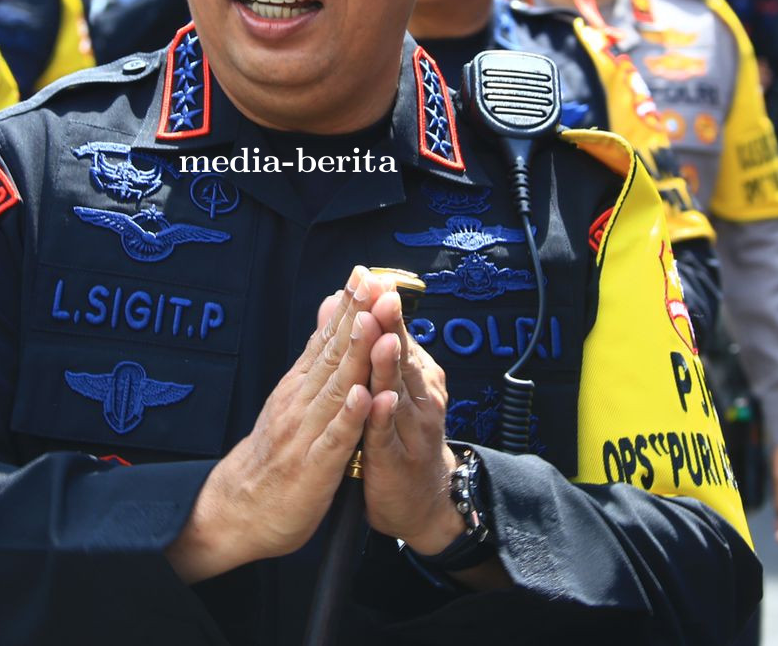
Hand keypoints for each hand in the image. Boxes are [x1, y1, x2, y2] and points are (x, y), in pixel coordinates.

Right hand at [165, 269, 378, 582]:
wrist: (239, 509)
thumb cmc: (273, 454)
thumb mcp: (291, 399)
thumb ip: (312, 358)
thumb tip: (330, 310)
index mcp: (299, 387)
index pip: (326, 340)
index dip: (348, 306)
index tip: (366, 274)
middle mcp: (300, 403)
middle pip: (332, 355)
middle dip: (355, 318)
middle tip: (373, 283)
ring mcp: (306, 434)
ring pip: (335, 390)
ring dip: (355, 356)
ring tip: (371, 324)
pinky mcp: (313, 468)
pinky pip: (334, 440)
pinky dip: (349, 418)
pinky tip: (364, 396)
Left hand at [358, 277, 457, 551]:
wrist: (423, 500)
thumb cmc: (401, 435)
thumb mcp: (388, 385)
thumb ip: (373, 346)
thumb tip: (353, 302)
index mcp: (413, 374)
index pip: (396, 333)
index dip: (383, 307)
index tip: (371, 276)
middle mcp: (418, 394)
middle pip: (401, 354)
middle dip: (390, 325)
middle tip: (382, 293)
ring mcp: (410, 426)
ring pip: (397, 390)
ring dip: (389, 364)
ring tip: (382, 337)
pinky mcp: (397, 457)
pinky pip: (390, 434)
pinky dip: (386, 416)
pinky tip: (380, 399)